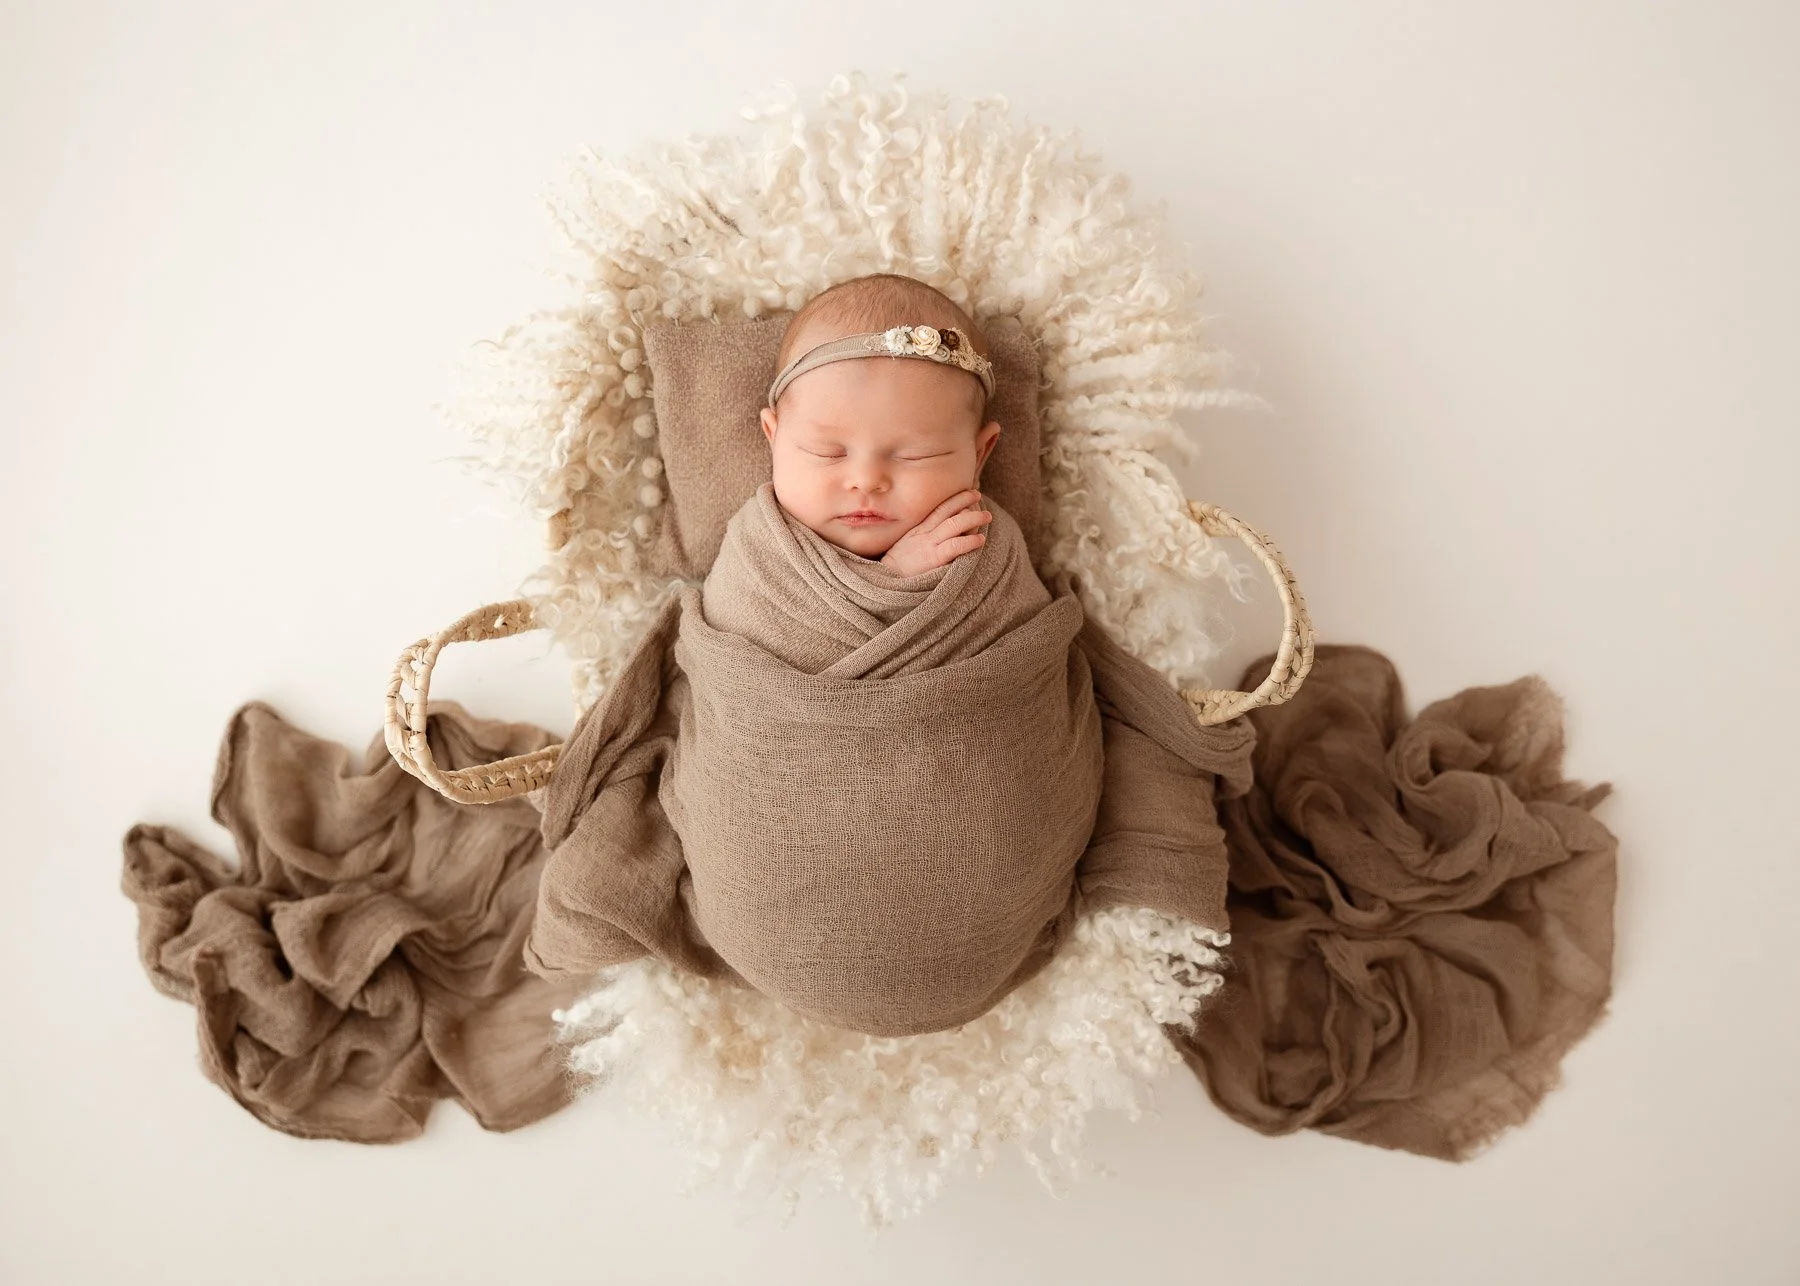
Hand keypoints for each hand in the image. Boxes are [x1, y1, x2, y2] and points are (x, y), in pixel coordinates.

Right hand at [879, 490, 993, 575]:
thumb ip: (921, 537)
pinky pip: (954, 546)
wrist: (884, 581)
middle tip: (977, 494)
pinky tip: (980, 539)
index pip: (938, 508)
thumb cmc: (896, 567)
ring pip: (953, 524)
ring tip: (987, 515)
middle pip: (946, 510)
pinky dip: (969, 541)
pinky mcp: (933, 559)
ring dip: (973, 518)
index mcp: (917, 529)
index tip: (967, 492)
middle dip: (964, 500)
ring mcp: (929, 545)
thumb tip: (943, 532)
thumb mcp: (906, 545)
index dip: (953, 498)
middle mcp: (924, 533)